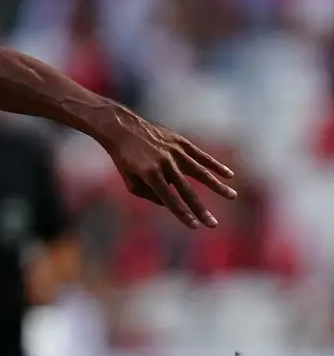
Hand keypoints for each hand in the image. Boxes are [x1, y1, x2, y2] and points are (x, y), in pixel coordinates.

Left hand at [99, 109, 236, 228]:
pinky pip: (202, 156)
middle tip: (213, 224)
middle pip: (187, 191)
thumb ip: (149, 195)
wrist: (123, 129)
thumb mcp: (130, 181)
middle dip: (201, 209)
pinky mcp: (181, 142)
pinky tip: (229, 175)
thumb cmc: (124, 159)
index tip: (194, 226)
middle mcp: (165, 164)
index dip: (183, 214)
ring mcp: (175, 152)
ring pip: (200, 172)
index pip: (170, 200)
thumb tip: (169, 203)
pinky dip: (215, 166)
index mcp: (151, 176)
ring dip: (217, 185)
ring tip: (232, 195)